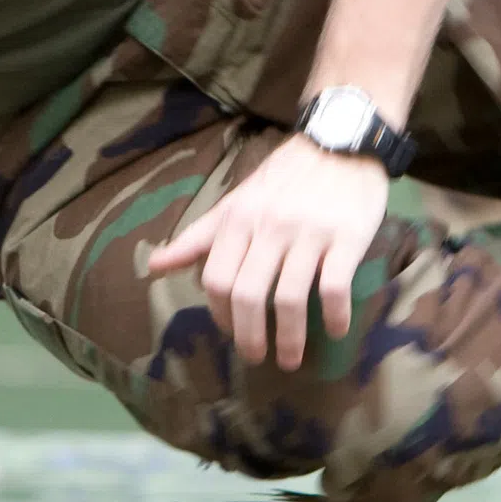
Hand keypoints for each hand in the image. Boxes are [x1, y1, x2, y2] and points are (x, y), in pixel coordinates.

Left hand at [146, 135, 388, 370]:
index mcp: (238, 219)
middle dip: (250, 337)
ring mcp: (309, 233)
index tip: (232, 333)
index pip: (216, 279)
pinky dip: (334, 316)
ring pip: (290, 298)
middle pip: (248, 295)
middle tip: (256, 358)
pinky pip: (335, 287)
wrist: (338, 142)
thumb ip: (198, 237)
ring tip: (291, 359)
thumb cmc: (284, 178)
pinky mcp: (346, 237)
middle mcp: (269, 227)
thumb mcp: (235, 202)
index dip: (220, 314)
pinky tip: (335, 330)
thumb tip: (154, 265)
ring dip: (290, 338)